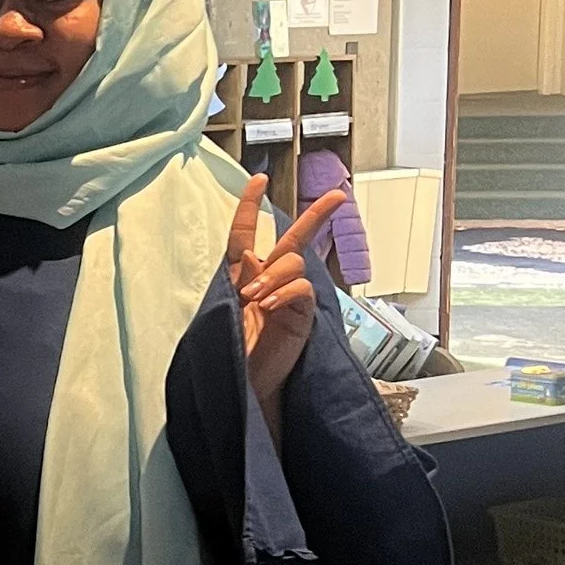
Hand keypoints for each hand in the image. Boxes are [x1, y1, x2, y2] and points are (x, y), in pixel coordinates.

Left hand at [225, 178, 340, 413]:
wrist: (246, 385)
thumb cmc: (233, 351)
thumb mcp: (226, 313)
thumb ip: (238, 282)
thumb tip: (249, 254)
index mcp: (243, 276)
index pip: (246, 234)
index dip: (251, 207)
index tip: (259, 180)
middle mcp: (270, 281)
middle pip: (293, 239)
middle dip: (316, 215)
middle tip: (338, 194)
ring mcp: (289, 296)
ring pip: (292, 262)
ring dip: (273, 275)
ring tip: (256, 299)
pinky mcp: (302, 315)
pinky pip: (301, 289)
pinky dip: (285, 292)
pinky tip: (271, 306)